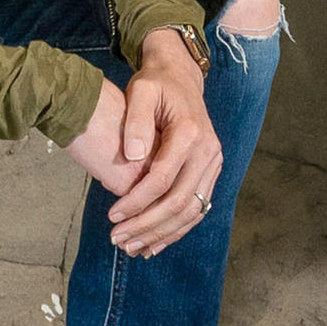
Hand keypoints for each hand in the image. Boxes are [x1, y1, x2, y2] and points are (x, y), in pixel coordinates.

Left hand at [72, 32, 224, 256]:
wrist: (181, 77)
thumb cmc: (156, 84)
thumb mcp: (141, 91)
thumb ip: (135, 121)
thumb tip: (132, 156)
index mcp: (190, 133)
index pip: (162, 179)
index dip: (137, 201)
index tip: (112, 217)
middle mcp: (208, 151)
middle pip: (179, 201)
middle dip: (147, 225)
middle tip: (119, 240)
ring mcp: (214, 163)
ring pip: (192, 210)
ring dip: (162, 233)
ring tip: (133, 248)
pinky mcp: (211, 171)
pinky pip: (198, 207)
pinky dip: (177, 229)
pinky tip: (155, 244)